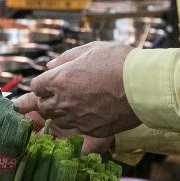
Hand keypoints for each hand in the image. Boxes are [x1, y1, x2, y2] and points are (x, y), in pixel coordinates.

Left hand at [15, 42, 140, 137]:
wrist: (143, 85)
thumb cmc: (118, 61)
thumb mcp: (91, 50)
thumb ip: (66, 58)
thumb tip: (50, 65)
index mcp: (58, 79)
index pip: (36, 87)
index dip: (44, 84)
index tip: (51, 83)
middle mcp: (62, 102)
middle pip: (43, 107)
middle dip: (49, 100)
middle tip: (62, 94)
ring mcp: (76, 119)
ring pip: (58, 121)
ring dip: (62, 112)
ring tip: (77, 103)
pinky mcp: (91, 131)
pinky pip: (76, 129)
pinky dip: (79, 122)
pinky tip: (90, 113)